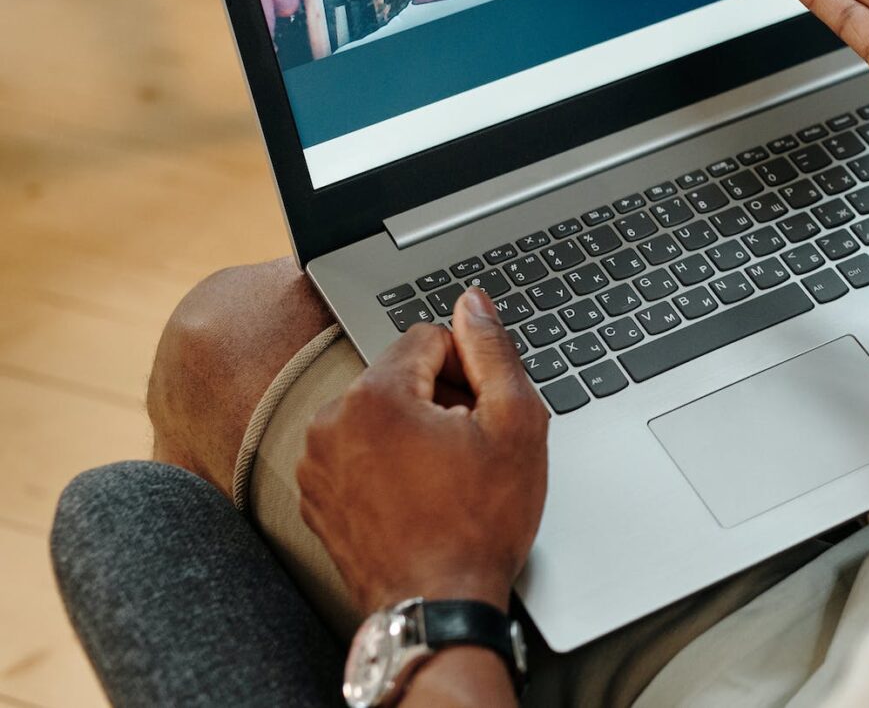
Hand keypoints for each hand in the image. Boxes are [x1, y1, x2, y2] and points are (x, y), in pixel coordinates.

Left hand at [297, 288, 547, 614]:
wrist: (438, 606)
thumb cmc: (480, 522)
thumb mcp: (514, 423)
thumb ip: (493, 350)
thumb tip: (474, 301)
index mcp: (375, 395)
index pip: (429, 336)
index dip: (469, 369)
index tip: (483, 413)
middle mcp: (330, 421)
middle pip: (399, 374)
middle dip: (440, 398)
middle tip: (470, 449)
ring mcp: (315, 463)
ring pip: (378, 413)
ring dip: (412, 430)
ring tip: (443, 477)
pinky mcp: (314, 496)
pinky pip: (356, 452)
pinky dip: (386, 463)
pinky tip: (417, 497)